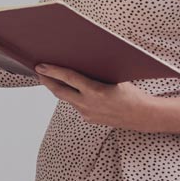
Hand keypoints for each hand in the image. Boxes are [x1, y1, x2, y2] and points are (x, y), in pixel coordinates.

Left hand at [34, 65, 159, 129]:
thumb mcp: (115, 78)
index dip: (52, 71)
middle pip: (59, 91)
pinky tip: (70, 90)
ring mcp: (87, 113)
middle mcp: (88, 104)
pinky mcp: (88, 119)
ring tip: (50, 78)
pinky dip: (72, 97)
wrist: (141, 115)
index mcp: (95, 91)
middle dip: (46, 81)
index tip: (40, 66)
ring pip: (67, 99)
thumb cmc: (131, 93)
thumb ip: (96, 73)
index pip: (69, 78)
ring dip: (58, 88)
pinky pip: (76, 105)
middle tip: (38, 71)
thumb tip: (79, 61)